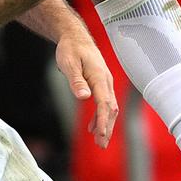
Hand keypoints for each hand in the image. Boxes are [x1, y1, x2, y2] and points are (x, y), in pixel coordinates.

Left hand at [55, 20, 117, 148]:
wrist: (74, 35)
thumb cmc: (70, 48)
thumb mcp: (69, 63)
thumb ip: (76, 80)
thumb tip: (84, 97)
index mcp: (99, 76)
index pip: (104, 103)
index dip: (103, 121)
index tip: (101, 136)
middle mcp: (105, 80)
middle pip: (110, 108)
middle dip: (107, 127)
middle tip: (101, 145)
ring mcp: (104, 81)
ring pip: (109, 106)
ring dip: (105, 123)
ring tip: (99, 140)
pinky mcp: (100, 82)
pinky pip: (104, 102)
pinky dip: (101, 115)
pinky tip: (93, 126)